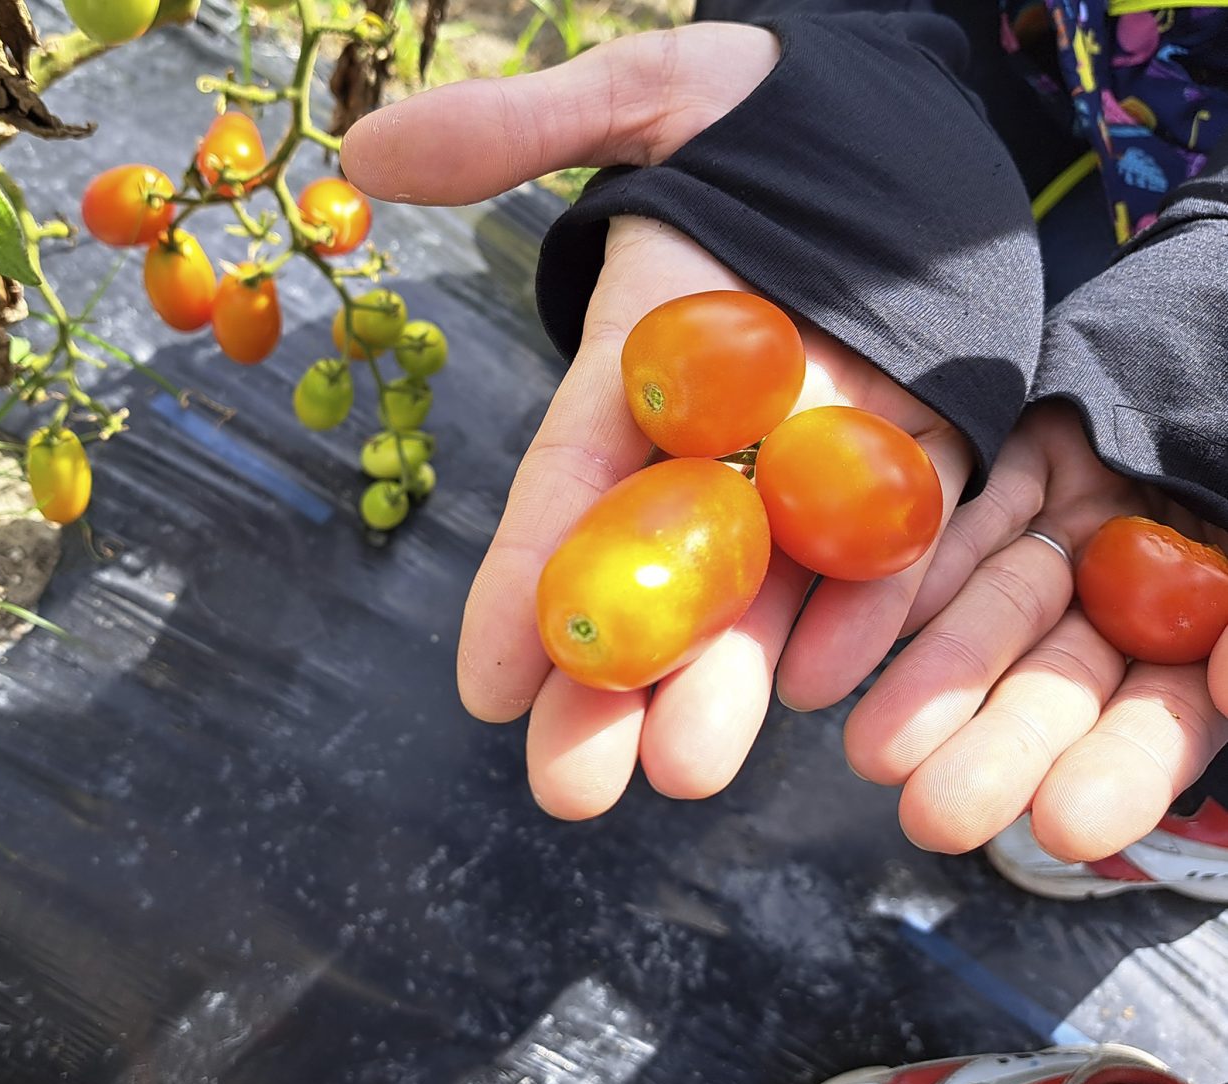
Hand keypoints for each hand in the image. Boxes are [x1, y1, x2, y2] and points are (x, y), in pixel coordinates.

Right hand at [342, 26, 972, 817]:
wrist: (911, 115)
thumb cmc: (768, 106)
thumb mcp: (650, 98)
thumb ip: (519, 131)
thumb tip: (363, 157)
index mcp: (645, 367)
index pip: (568, 487)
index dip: (522, 586)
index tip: (482, 686)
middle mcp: (721, 437)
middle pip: (659, 573)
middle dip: (614, 684)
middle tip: (572, 783)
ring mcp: (820, 459)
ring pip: (768, 587)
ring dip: (728, 682)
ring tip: (687, 769)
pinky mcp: (923, 458)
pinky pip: (894, 548)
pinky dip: (862, 614)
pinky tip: (823, 685)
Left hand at [845, 402, 1227, 861]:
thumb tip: (1227, 691)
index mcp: (1206, 633)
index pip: (1163, 721)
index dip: (1119, 773)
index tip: (1064, 825)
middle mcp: (1138, 596)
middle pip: (1059, 684)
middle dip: (996, 748)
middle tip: (930, 816)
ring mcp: (1079, 532)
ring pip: (998, 614)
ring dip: (933, 678)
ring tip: (869, 750)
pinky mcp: (1028, 464)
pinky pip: (971, 518)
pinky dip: (922, 570)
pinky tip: (866, 629)